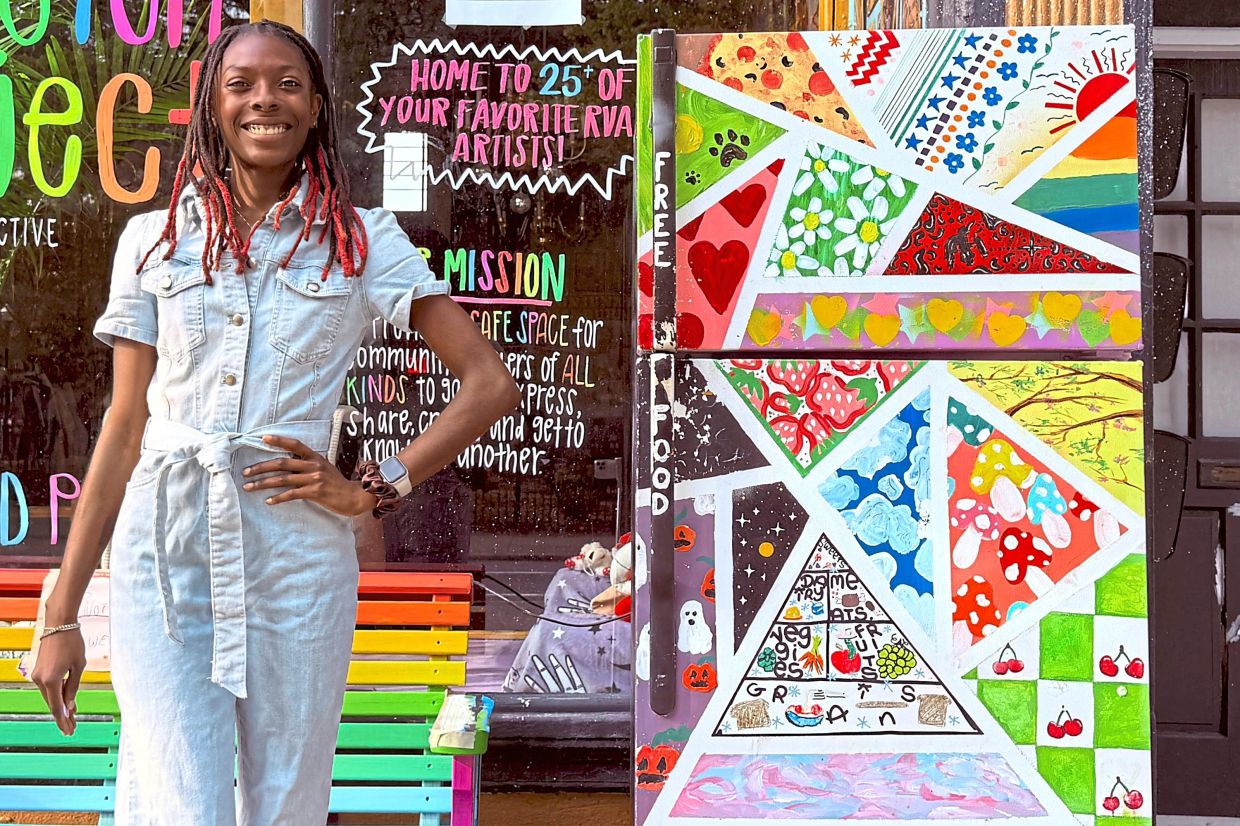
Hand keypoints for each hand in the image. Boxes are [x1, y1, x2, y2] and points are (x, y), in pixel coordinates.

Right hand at [30, 629, 84, 735]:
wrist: (59, 625)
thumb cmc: (72, 643)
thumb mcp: (79, 666)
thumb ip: (73, 687)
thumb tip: (70, 705)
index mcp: (51, 680)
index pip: (57, 707)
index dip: (63, 720)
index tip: (68, 731)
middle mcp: (40, 680)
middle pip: (52, 704)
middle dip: (63, 716)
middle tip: (72, 729)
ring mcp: (38, 675)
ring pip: (50, 696)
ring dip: (60, 706)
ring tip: (72, 718)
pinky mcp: (39, 671)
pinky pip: (49, 687)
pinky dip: (57, 695)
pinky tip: (66, 702)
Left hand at [242, 435, 377, 516]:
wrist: (355, 496)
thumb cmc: (337, 484)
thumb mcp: (324, 468)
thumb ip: (308, 465)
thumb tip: (288, 464)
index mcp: (315, 457)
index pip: (295, 444)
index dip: (278, 440)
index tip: (262, 439)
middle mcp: (313, 465)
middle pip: (282, 463)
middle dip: (261, 467)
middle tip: (245, 472)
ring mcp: (314, 478)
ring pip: (283, 479)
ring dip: (263, 483)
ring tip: (249, 486)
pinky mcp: (315, 492)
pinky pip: (292, 494)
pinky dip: (278, 498)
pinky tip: (268, 501)